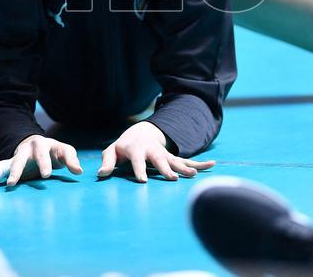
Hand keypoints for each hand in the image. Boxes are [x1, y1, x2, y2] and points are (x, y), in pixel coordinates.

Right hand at [0, 134, 82, 190]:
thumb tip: (79, 171)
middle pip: (21, 158)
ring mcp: (16, 157)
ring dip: (2, 174)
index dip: (45, 163)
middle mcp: (27, 149)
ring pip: (7, 164)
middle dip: (19, 170)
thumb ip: (71, 160)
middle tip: (16, 182)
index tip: (46, 175)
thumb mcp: (63, 152)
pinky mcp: (7, 165)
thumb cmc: (53, 151)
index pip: (45, 153)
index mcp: (43, 145)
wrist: (36, 145)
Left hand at [97, 121, 214, 182]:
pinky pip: (188, 161)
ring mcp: (164, 153)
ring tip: (193, 175)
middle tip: (172, 178)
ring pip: (176, 160)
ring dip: (185, 167)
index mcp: (136, 149)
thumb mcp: (112, 150)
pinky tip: (211, 165)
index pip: (137, 161)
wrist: (141, 132)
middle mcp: (152, 151)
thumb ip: (107, 161)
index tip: (142, 181)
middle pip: (160, 160)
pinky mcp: (173, 157)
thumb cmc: (124, 146)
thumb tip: (101, 175)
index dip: (139, 170)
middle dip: (166, 169)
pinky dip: (200, 163)